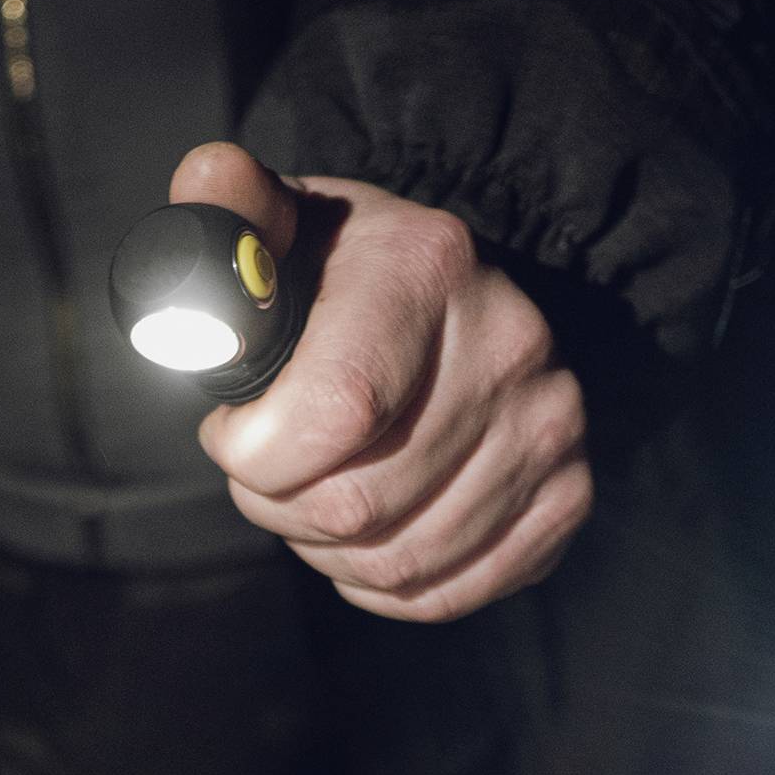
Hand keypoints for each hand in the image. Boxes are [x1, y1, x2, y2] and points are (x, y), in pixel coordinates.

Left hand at [170, 142, 591, 620]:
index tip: (233, 430)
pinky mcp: (567, 495)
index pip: (329, 415)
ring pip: (395, 562)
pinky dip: (386, 585)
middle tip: (269, 468)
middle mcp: (511, 344)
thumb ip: (226, 207)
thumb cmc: (338, 274)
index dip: (251, 452)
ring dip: (326, 550)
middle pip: (352, 508)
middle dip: (276, 505)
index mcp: (428, 266)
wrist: (446, 294)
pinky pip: (448, 592)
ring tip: (314, 496)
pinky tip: (365, 538)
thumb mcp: (278, 225)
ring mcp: (550, 426)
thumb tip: (207, 181)